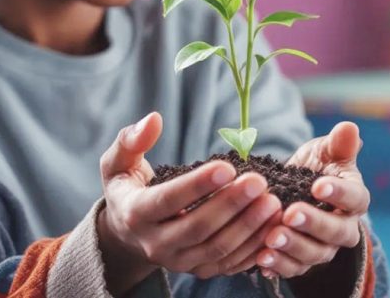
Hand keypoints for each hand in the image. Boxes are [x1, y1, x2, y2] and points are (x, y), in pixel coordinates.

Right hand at [97, 112, 281, 291]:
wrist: (127, 233)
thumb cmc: (127, 188)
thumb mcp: (117, 163)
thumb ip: (130, 140)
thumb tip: (153, 119)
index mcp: (135, 214)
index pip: (168, 200)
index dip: (198, 185)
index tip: (228, 166)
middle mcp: (155, 244)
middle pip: (198, 228)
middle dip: (231, 205)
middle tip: (259, 182)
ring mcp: (178, 262)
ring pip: (217, 249)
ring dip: (248, 227)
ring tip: (272, 201)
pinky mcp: (198, 270)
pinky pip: (229, 264)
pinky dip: (253, 247)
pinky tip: (272, 226)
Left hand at [256, 122, 368, 278]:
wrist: (295, 192)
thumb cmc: (315, 168)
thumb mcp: (324, 152)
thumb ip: (337, 144)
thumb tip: (349, 127)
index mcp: (355, 199)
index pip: (354, 198)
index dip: (339, 193)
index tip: (317, 185)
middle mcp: (344, 228)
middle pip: (335, 231)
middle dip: (312, 224)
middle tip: (290, 214)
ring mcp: (323, 248)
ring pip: (313, 254)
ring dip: (292, 247)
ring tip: (271, 237)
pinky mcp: (302, 262)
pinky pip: (292, 269)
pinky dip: (277, 266)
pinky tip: (260, 258)